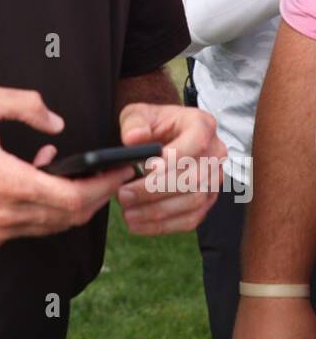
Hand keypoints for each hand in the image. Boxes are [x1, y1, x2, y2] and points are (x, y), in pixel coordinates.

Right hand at [0, 85, 135, 247]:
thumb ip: (25, 104)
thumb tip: (57, 125)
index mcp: (5, 181)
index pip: (71, 197)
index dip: (102, 186)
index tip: (120, 171)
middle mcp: (4, 213)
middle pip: (70, 216)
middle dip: (96, 195)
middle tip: (112, 174)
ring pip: (54, 225)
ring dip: (72, 201)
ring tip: (73, 170)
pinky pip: (33, 226)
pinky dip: (48, 207)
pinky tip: (41, 177)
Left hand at [114, 102, 225, 235]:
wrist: (165, 136)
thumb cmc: (153, 124)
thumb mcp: (139, 113)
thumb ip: (134, 123)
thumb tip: (132, 138)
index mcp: (202, 125)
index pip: (196, 143)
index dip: (173, 159)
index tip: (144, 168)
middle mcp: (215, 153)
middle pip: (193, 178)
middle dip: (155, 190)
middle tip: (124, 195)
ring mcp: (215, 179)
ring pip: (193, 201)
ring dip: (158, 211)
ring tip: (128, 213)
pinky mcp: (207, 200)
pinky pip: (191, 219)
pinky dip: (164, 225)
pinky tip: (138, 224)